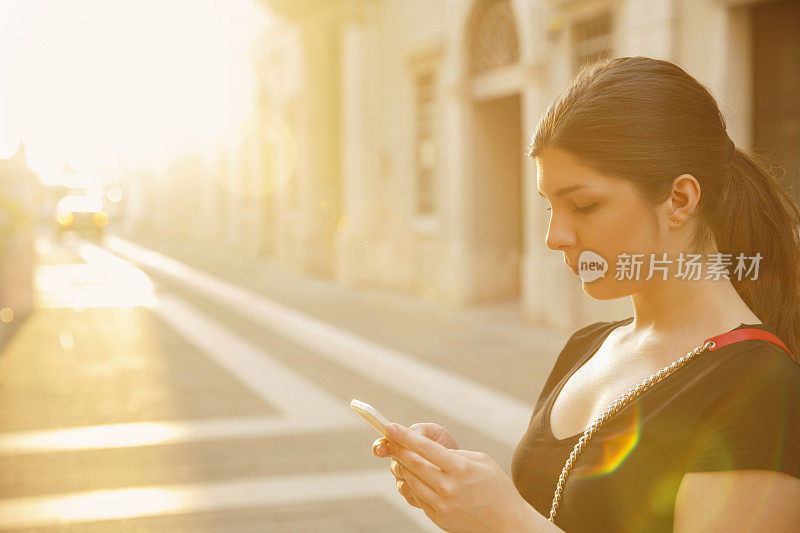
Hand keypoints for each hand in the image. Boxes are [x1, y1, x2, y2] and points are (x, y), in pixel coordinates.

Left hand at [382, 423, 536, 532]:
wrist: (507, 524)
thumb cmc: (498, 488)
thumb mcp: (482, 461)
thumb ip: (456, 454)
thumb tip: (433, 450)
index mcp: (460, 468)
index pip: (426, 448)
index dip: (405, 436)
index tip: (391, 427)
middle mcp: (448, 487)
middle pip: (414, 464)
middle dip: (398, 449)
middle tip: (390, 439)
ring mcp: (442, 504)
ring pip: (412, 481)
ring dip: (404, 467)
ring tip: (402, 457)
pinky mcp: (438, 517)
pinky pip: (419, 497)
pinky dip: (414, 485)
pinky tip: (416, 477)